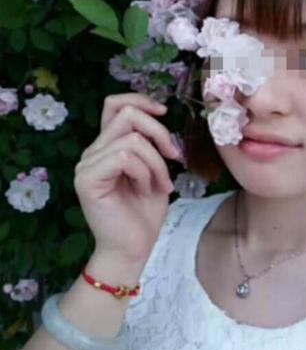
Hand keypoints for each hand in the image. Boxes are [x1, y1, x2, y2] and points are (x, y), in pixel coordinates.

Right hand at [74, 93, 180, 264]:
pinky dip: (145, 172)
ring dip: (156, 162)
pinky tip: (146, 190)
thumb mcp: (154, 170)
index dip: (140, 100)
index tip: (164, 112)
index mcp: (107, 147)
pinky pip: (124, 157)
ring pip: (132, 139)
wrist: (133, 249)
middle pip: (127, 115)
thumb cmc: (144, 213)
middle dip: (159, 133)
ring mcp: (87, 164)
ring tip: (160, 185)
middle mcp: (93, 152)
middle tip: (174, 157)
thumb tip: (157, 115)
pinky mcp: (87, 179)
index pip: (114, 105)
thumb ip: (150, 144)